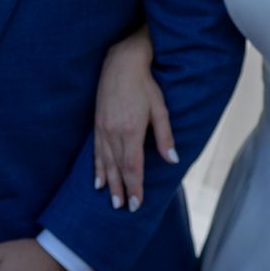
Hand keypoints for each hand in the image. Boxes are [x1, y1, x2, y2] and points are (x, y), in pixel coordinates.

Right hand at [94, 30, 174, 212]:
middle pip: (117, 168)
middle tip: (125, 208)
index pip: (132, 166)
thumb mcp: (160, 109)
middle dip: (122, 190)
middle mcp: (114, 133)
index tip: (138, 203)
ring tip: (112, 200)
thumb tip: (173, 160)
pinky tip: (97, 180)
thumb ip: (165, 136)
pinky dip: (97, 168)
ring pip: (105, 163)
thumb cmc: (144, 84)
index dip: (135, 186)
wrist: (120, 62)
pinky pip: (96, 152)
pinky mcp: (97, 124)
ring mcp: (103, 129)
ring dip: (109, 183)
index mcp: (131, 130)